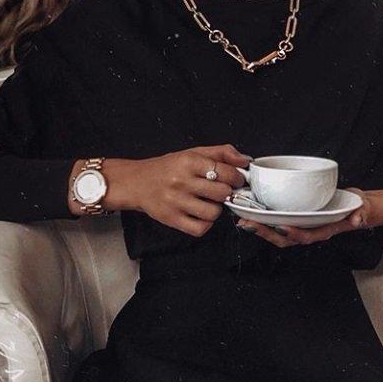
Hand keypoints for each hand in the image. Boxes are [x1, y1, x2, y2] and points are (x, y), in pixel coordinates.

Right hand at [92, 144, 249, 236]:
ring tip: (208, 203)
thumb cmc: (168, 167)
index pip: (225, 171)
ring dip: (216, 209)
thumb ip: (221, 153)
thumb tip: (245, 160)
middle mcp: (181, 181)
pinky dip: (205, 224)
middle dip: (227, 193)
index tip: (236, 180)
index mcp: (188, 161)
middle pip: (222, 192)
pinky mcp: (171, 219)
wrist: (136, 182)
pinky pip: (200, 228)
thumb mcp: (192, 153)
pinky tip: (200, 215)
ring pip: (213, 212)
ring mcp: (175, 202)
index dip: (237, 177)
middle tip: (221, 191)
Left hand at [235, 187, 373, 247]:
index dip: (292, 233)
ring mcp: (303, 226)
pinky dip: (266, 220)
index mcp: (324, 231)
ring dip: (261, 228)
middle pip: (285, 238)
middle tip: (248, 224)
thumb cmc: (357, 208)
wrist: (356, 207)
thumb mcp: (362, 209)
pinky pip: (279, 223)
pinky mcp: (298, 218)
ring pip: (278, 233)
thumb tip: (357, 220)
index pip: (306, 236)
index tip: (280, 226)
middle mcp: (310, 231)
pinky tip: (253, 213)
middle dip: (266, 233)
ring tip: (244, 220)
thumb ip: (360, 214)